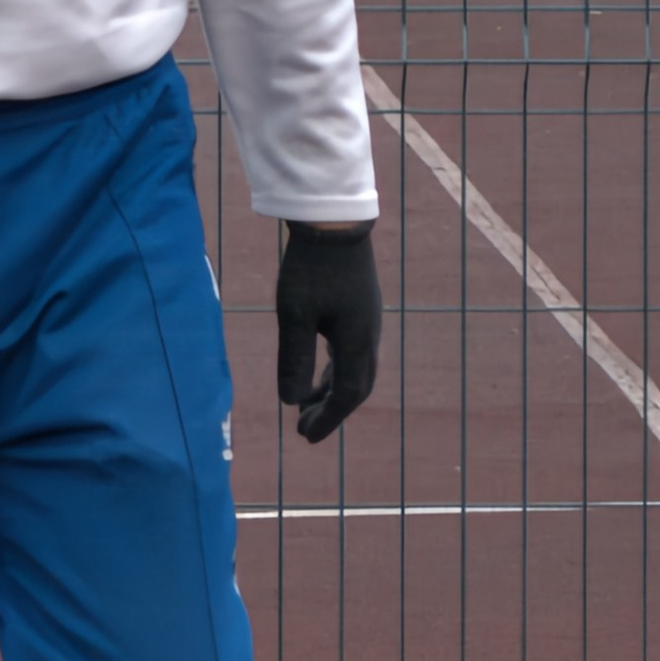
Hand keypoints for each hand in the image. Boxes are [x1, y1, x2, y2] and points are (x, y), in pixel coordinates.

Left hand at [275, 223, 380, 442]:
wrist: (335, 223)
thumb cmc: (310, 267)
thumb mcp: (294, 315)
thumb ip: (293, 359)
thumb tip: (290, 402)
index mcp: (356, 342)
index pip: (347, 394)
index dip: (328, 419)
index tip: (305, 436)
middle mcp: (369, 336)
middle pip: (356, 387)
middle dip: (331, 412)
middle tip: (303, 429)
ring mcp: (367, 322)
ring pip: (354, 370)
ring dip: (331, 391)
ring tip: (306, 408)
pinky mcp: (360, 310)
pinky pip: (351, 353)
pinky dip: (334, 371)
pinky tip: (317, 374)